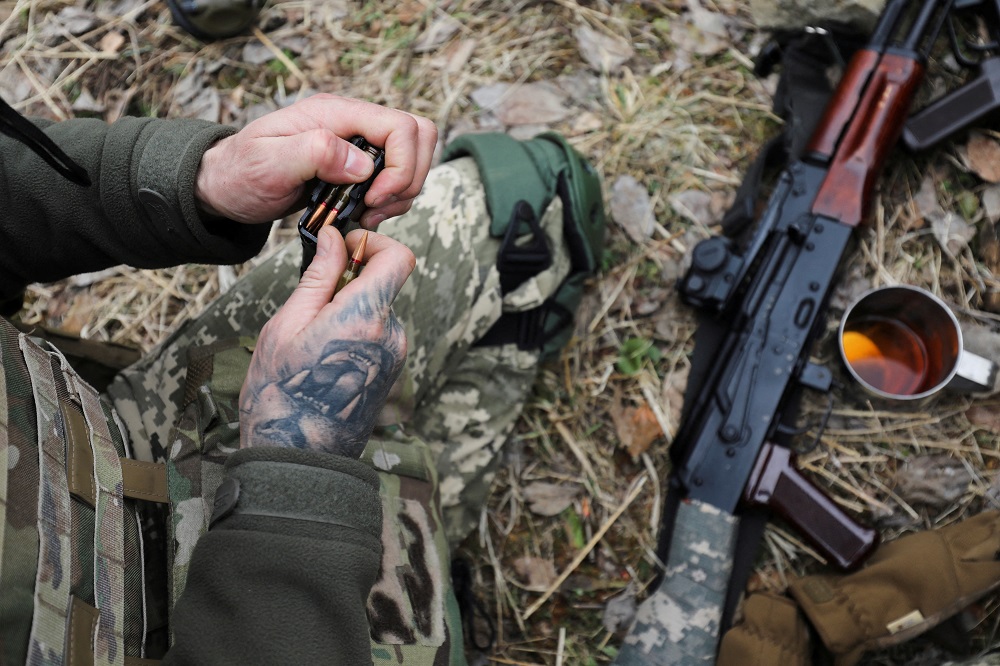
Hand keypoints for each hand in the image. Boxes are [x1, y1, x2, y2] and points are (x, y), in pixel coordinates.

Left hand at [195, 94, 436, 227]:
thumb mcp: (268, 162)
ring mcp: (358, 144)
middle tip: (378, 207)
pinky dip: (392, 200)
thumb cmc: (241, 172)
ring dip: (402, 193)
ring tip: (369, 214)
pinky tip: (365, 214)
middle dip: (409, 179)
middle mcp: (353, 124)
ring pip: (414, 159)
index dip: (402, 166)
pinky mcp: (359, 166)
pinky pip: (397, 178)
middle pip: (419, 136)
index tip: (375, 198)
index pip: (401, 126)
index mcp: (335, 113)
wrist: (227, 185)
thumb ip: (314, 153)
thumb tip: (361, 164)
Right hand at [238, 227, 413, 457]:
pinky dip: (354, 331)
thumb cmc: (281, 394)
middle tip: (311, 302)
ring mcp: (395, 355)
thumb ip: (318, 278)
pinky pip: (377, 333)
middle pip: (383, 282)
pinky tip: (324, 356)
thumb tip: (334, 238)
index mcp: (365, 318)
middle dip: (350, 280)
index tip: (346, 247)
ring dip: (348, 309)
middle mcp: (390, 335)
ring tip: (311, 339)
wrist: (297, 456)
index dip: (375, 242)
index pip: (399, 257)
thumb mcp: (286, 326)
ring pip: (377, 309)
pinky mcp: (392, 370)